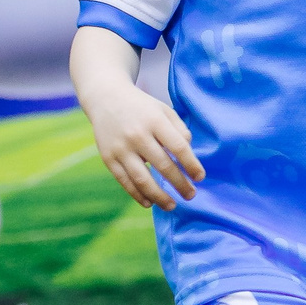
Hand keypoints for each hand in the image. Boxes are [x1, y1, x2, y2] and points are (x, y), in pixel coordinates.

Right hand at [87, 85, 203, 210]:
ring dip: (159, 197)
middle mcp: (137, 135)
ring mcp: (121, 148)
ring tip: (172, 206)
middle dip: (180, 184)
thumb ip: (179, 130)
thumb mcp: (164, 110)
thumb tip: (189, 155)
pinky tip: (150, 203)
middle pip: (163, 166)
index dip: (191, 165)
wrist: (105, 98)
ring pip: (142, 179)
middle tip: (191, 195)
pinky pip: (125, 181)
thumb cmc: (142, 108)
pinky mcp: (108, 158)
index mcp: (155, 121)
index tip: (200, 177)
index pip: (178, 147)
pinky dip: (138, 195)